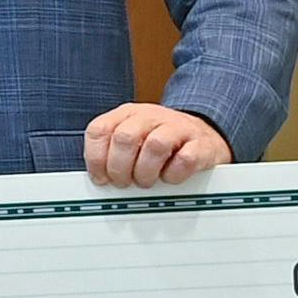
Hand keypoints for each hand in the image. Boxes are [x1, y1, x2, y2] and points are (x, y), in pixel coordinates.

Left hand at [84, 103, 230, 186]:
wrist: (202, 136)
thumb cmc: (162, 143)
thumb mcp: (133, 141)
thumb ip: (113, 154)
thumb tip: (100, 180)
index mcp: (127, 114)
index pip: (99, 130)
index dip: (95, 158)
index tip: (101, 178)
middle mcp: (150, 116)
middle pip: (125, 138)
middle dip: (119, 168)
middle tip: (124, 183)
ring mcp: (177, 127)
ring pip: (154, 146)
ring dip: (145, 172)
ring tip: (146, 181)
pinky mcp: (200, 143)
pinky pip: (185, 159)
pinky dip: (173, 175)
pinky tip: (170, 177)